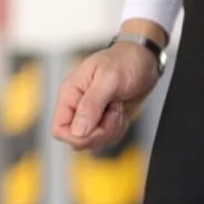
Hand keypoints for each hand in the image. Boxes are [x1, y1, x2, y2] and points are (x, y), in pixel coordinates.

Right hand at [51, 37, 161, 151]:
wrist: (144, 60)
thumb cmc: (125, 61)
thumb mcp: (108, 79)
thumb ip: (91, 104)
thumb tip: (77, 130)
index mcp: (70, 94)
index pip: (59, 129)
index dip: (76, 135)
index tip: (96, 124)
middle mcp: (77, 107)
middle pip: (78, 140)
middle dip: (100, 132)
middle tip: (113, 111)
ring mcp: (92, 116)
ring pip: (95, 142)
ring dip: (111, 130)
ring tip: (117, 107)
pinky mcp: (105, 121)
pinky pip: (108, 139)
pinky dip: (118, 130)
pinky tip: (121, 112)